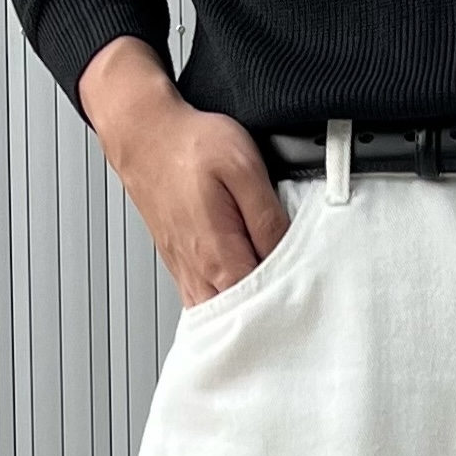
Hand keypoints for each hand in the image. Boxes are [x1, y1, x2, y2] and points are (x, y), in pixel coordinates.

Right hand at [79, 36, 287, 306]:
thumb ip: (268, 218)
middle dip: (271, 317)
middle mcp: (200, 275)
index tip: (310, 299)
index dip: (289, 305)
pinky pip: (206, 307)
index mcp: (219, 256)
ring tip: (273, 307)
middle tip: (298, 307)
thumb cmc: (190, 147)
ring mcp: (187, 276)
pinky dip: (226, 311)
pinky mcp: (182, 270)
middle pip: (242, 319)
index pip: (262, 305)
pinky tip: (243, 303)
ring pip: (222, 319)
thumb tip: (291, 254)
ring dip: (247, 318)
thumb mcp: (243, 169)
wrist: (145, 136)